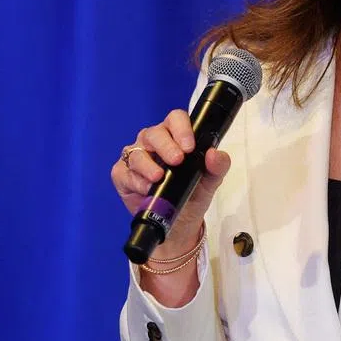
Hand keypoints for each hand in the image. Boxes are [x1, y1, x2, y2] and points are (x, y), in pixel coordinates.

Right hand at [110, 109, 230, 255]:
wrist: (181, 221)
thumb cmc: (194, 193)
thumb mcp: (212, 180)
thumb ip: (219, 166)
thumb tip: (214, 154)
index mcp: (176, 136)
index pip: (175, 119)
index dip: (181, 129)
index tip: (189, 146)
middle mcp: (153, 142)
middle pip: (154, 133)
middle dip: (166, 146)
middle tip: (177, 161)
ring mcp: (136, 157)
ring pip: (137, 153)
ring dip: (148, 165)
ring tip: (159, 177)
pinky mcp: (122, 175)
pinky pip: (123, 172)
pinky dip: (135, 180)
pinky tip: (146, 188)